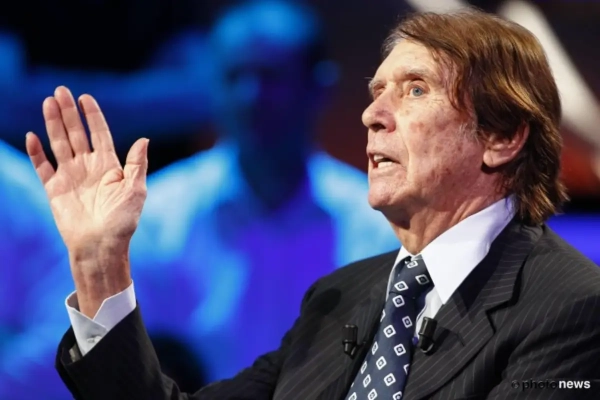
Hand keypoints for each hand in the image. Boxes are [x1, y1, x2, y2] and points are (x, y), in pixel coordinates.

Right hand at [26, 86, 147, 252]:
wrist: (102, 246)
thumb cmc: (123, 221)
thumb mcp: (136, 190)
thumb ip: (137, 164)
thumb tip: (144, 139)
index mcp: (109, 165)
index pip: (99, 133)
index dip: (92, 115)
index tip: (86, 97)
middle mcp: (89, 167)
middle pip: (77, 133)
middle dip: (69, 113)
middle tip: (61, 91)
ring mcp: (71, 176)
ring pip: (59, 143)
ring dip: (53, 124)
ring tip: (48, 102)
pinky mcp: (55, 189)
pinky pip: (43, 166)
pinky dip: (37, 152)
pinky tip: (32, 136)